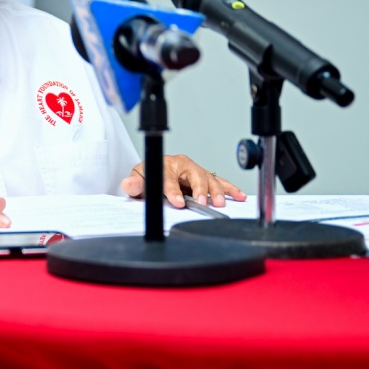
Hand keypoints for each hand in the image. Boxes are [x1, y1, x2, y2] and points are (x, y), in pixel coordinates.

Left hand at [119, 154, 246, 208]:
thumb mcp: (138, 181)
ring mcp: (196, 172)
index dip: (173, 190)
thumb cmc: (148, 179)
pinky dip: (230, 189)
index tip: (177, 202)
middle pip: (195, 175)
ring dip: (216, 191)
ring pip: (209, 179)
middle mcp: (183, 166)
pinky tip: (239, 196)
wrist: (154, 177)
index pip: (169, 178)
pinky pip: (220, 182)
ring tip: (220, 203)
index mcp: (166, 164)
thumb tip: (128, 184)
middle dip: (199, 190)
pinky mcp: (205, 179)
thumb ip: (134, 184)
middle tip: (202, 203)